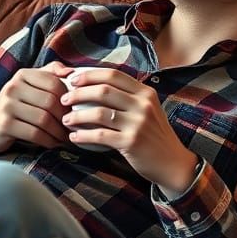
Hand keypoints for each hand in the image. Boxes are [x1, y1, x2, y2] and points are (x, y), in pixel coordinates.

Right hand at [0, 61, 71, 158]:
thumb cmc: (16, 106)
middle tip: (73, 127)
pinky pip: (35, 133)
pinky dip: (49, 141)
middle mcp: (13, 87)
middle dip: (66, 117)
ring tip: (66, 137)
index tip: (76, 111)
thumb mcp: (30, 86)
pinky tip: (54, 144)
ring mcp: (6, 106)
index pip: (55, 83)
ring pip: (44, 119)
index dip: (69, 99)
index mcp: (23, 75)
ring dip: (59, 132)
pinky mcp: (4, 125)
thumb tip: (71, 71)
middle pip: (51, 102)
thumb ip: (50, 74)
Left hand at [60, 68, 197, 191]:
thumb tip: (96, 87)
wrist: (172, 163)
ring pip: (99, 112)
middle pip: (103, 90)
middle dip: (78, 93)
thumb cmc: (155, 136)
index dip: (90, 74)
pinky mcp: (131, 142)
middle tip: (64, 99)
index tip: (73, 79)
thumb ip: (129, 98)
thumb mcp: (148, 110)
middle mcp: (143, 105)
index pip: (114, 74)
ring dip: (77, 116)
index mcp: (146, 93)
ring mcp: (138, 123)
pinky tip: (74, 137)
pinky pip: (100, 135)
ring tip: (65, 120)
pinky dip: (83, 136)